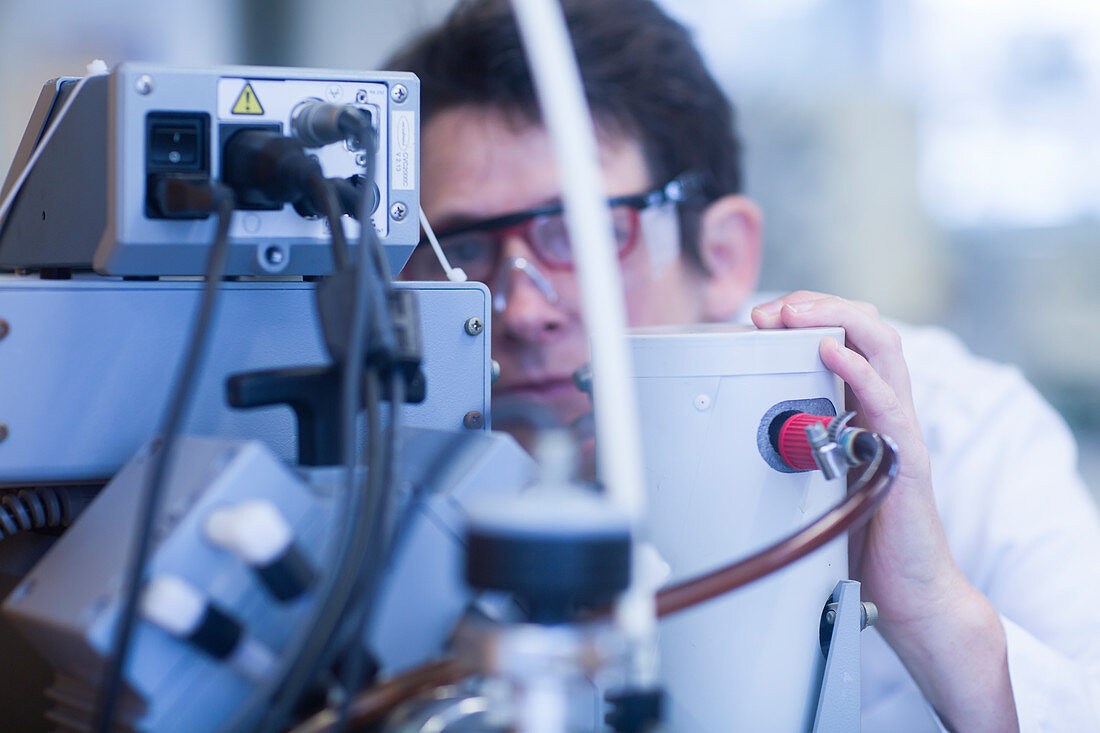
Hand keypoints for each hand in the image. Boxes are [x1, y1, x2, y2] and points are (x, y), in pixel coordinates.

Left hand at [752, 291, 1017, 730]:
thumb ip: (800, 441)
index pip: (850, 338)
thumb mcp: (820, 474)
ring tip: (797, 312)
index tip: (767, 315)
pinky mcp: (905, 461)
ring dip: (837, 319)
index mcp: (868, 411)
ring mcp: (900, 432)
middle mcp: (888, 412)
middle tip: (775, 306)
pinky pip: (887, 403)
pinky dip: (858, 370)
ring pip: (883, 351)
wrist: (910, 592)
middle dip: (819, 305)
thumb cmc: (864, 536)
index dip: (812, 315)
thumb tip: (747, 421)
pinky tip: (831, 351)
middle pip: (868, 330)